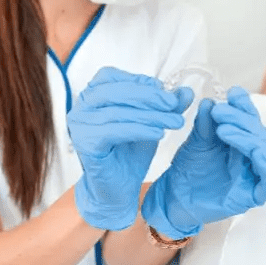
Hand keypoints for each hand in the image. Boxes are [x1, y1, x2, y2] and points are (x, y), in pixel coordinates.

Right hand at [68, 67, 193, 230]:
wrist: (117, 188)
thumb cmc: (129, 152)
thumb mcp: (151, 122)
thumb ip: (166, 105)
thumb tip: (186, 91)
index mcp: (92, 95)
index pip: (112, 76)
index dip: (140, 81)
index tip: (165, 91)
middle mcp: (81, 106)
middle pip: (115, 91)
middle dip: (149, 96)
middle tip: (173, 104)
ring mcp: (79, 125)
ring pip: (118, 112)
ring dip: (151, 115)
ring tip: (175, 121)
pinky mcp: (85, 143)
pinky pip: (114, 131)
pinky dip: (139, 130)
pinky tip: (159, 133)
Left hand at [141, 87, 265, 239]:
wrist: (175, 198)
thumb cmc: (189, 169)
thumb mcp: (197, 141)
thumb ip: (206, 123)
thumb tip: (209, 102)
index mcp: (242, 140)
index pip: (251, 119)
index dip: (245, 106)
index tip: (233, 93)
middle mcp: (252, 156)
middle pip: (259, 133)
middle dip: (241, 119)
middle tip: (218, 112)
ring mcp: (255, 176)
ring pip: (265, 152)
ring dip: (247, 137)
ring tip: (223, 129)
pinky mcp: (254, 195)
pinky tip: (255, 152)